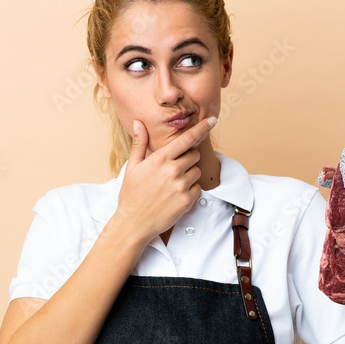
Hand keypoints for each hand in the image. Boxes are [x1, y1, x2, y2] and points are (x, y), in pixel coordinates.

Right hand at [113, 116, 216, 243]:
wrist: (133, 223)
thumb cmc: (131, 194)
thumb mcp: (132, 167)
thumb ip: (139, 143)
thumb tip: (139, 123)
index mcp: (160, 158)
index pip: (186, 139)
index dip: (201, 128)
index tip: (213, 120)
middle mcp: (172, 170)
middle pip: (194, 155)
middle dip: (187, 159)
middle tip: (173, 170)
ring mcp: (181, 185)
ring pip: (196, 172)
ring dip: (189, 176)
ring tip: (171, 185)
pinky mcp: (187, 200)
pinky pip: (197, 188)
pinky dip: (190, 191)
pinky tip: (175, 196)